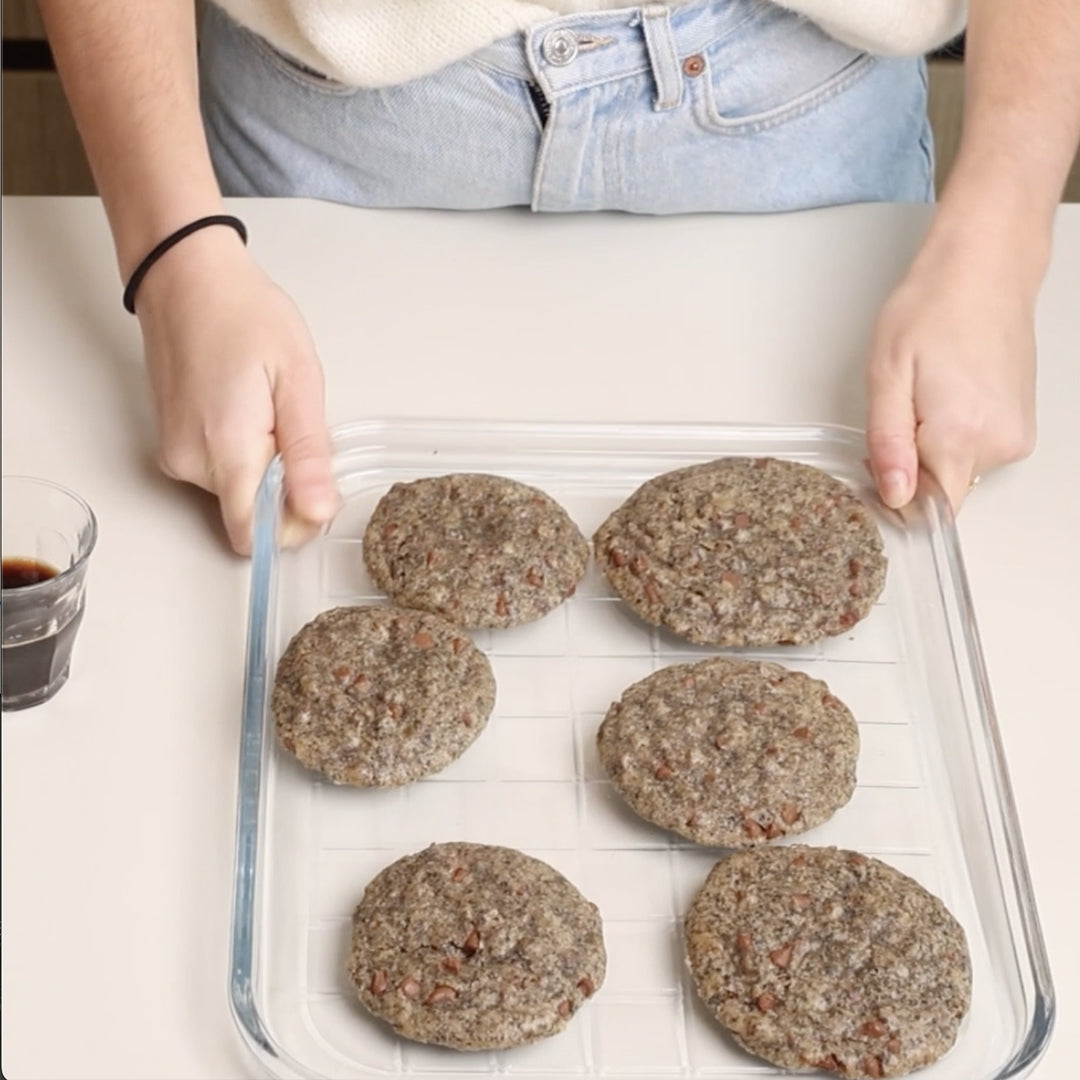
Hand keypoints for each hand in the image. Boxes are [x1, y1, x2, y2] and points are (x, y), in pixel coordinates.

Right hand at [134, 229, 339, 553]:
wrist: (186, 275)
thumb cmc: (244, 314)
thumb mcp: (298, 380)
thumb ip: (307, 454)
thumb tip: (317, 512)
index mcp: (226, 451)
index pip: (255, 535)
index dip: (293, 526)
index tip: (315, 489)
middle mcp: (191, 463)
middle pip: (250, 514)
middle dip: (285, 486)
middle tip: (295, 427)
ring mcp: (176, 454)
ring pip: (237, 492)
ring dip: (265, 466)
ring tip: (268, 407)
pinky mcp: (173, 443)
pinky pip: (220, 470)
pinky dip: (243, 452)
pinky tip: (248, 407)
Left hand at [865, 219, 1039, 512]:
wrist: (984, 269)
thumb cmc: (933, 308)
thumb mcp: (887, 376)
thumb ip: (889, 443)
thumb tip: (895, 496)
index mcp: (962, 433)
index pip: (933, 509)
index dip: (899, 496)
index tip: (881, 466)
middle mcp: (998, 442)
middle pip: (941, 488)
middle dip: (910, 463)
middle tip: (900, 410)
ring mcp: (1015, 436)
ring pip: (957, 469)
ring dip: (931, 445)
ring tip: (928, 392)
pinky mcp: (1020, 426)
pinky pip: (975, 451)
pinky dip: (954, 434)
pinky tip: (949, 393)